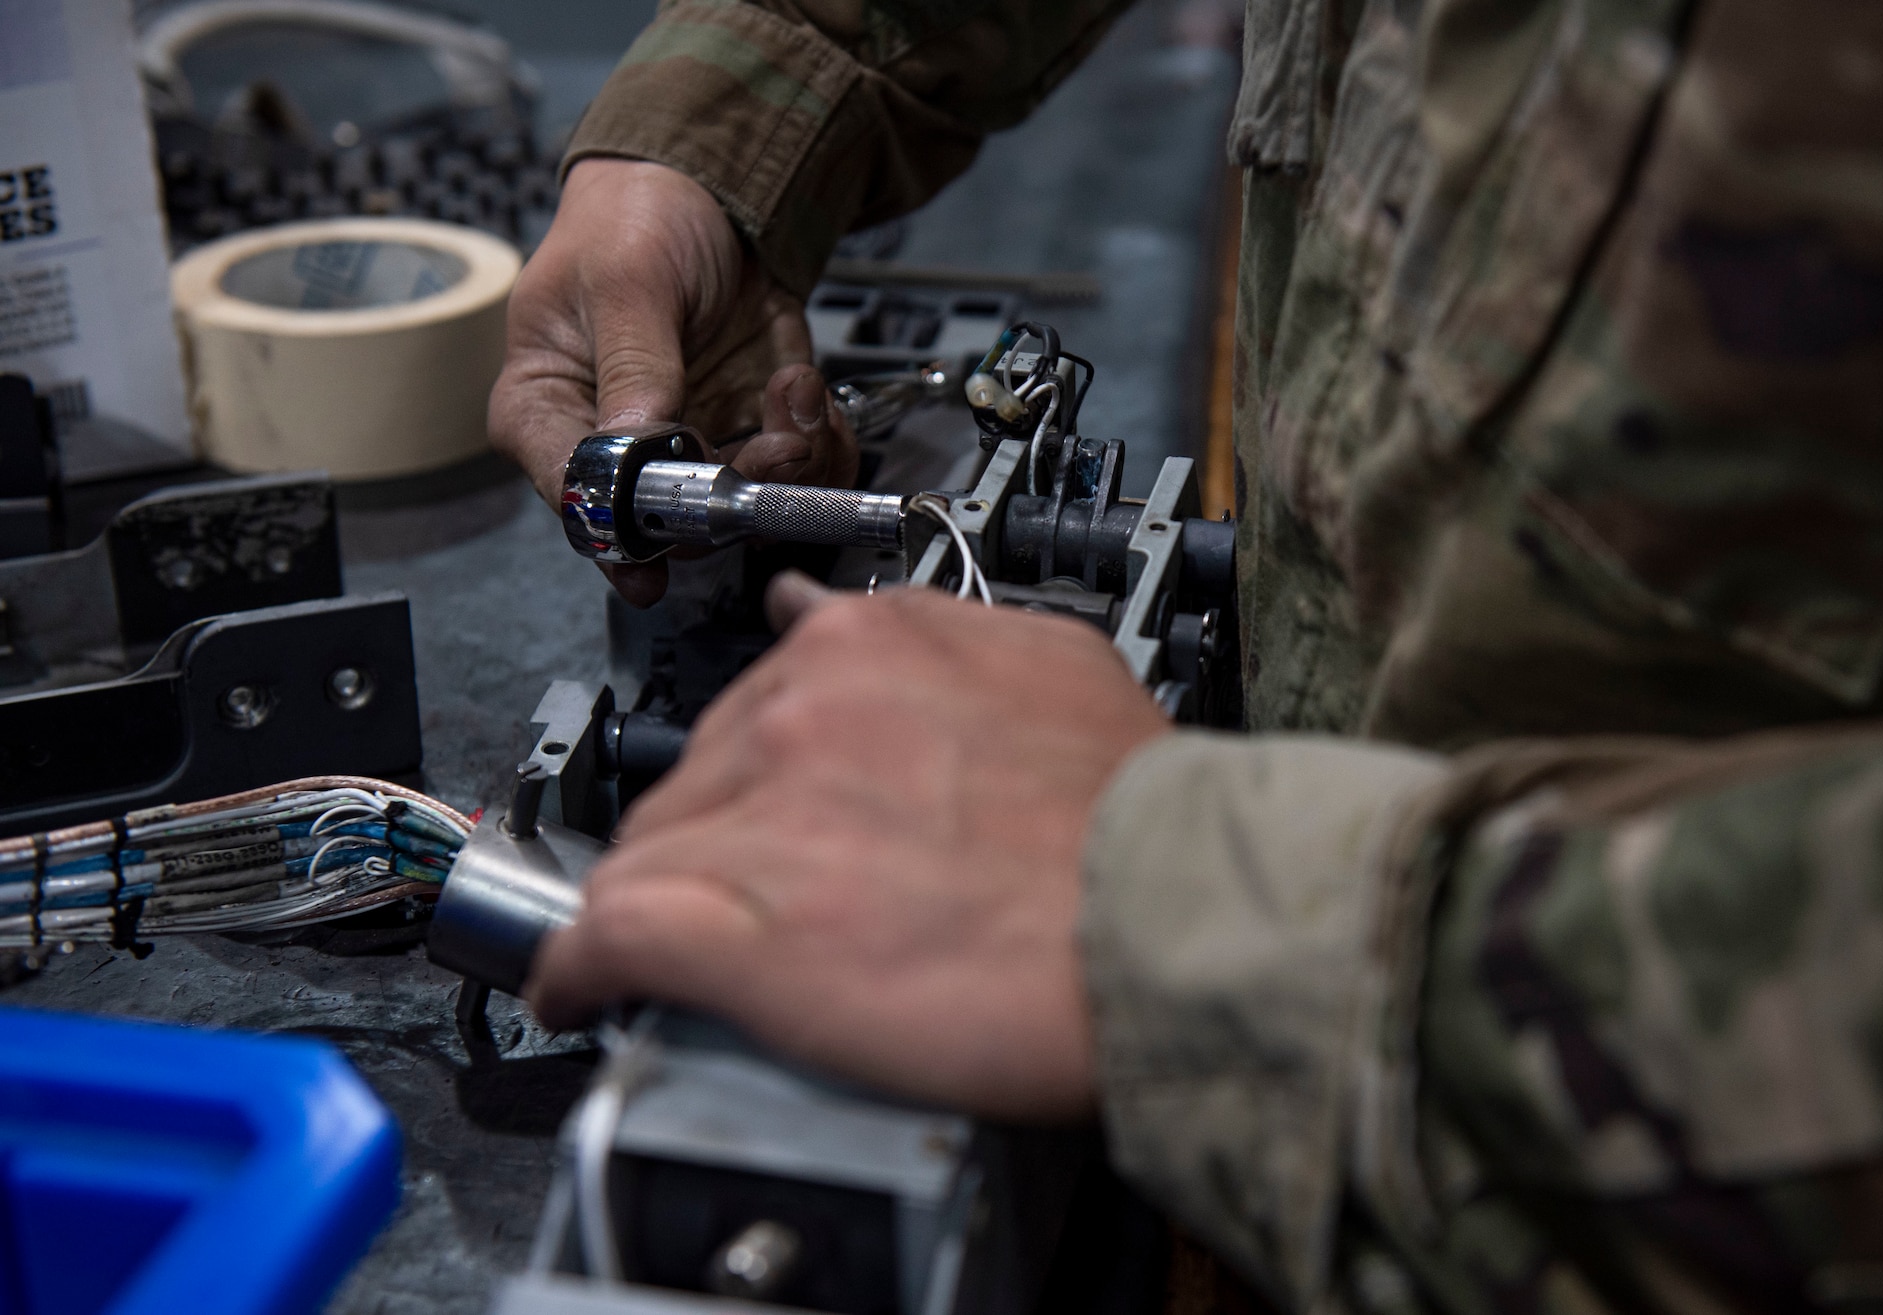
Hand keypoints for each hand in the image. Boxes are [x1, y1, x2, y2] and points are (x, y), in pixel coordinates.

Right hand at [488, 159, 856, 604]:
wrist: (708, 195)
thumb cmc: (633, 221)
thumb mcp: (627, 279)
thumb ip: (634, 363)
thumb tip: (636, 440)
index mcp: (545, 411)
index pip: (576, 495)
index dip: (628, 527)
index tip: (682, 525)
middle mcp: (612, 450)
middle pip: (667, 523)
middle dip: (733, 492)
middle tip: (776, 442)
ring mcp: (685, 447)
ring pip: (739, 511)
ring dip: (788, 466)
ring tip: (796, 395)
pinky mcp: (746, 434)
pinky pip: (792, 478)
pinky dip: (817, 448)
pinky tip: (804, 392)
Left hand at [525, 576, 1170, 1119]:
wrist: (1177, 924)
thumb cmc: (1140, 818)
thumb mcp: (1055, 667)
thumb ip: (943, 641)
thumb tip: (851, 625)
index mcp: (871, 643)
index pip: (755, 705)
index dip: (755, 780)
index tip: (758, 817)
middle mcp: (801, 708)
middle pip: (691, 782)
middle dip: (716, 844)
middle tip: (764, 907)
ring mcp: (758, 814)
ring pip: (643, 857)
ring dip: (662, 909)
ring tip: (687, 963)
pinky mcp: (730, 931)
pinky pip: (604, 938)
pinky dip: (580, 972)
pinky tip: (584, 995)